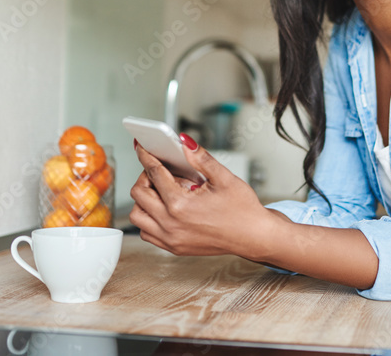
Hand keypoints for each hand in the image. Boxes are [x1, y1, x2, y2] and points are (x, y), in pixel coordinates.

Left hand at [129, 136, 272, 257]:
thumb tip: (184, 142)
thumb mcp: (224, 177)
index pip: (154, 173)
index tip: (142, 148)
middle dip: (145, 176)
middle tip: (159, 170)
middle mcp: (171, 224)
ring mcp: (170, 238)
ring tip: (162, 191)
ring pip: (137, 216)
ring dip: (143, 200)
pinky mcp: (173, 247)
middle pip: (139, 194)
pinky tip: (164, 209)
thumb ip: (201, 158)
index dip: (146, 156)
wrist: (253, 236)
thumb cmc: (243, 209)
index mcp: (181, 204)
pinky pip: (146, 233)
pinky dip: (148, 219)